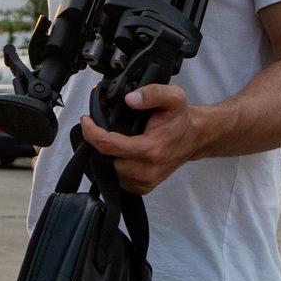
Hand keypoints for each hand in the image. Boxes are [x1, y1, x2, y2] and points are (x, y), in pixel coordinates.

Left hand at [77, 84, 210, 194]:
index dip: (91, 132)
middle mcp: (146, 170)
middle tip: (94, 127)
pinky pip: (116, 179)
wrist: (193, 138)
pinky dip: (111, 164)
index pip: (108, 146)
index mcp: (151, 150)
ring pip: (107, 171)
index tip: (86, 120)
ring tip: (105, 137)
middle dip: (95, 142)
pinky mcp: (142, 187)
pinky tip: (116, 151)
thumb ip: (152, 93)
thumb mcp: (173, 97)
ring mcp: (144, 182)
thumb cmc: (181, 120)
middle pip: (104, 160)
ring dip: (102, 154)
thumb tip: (130, 99)